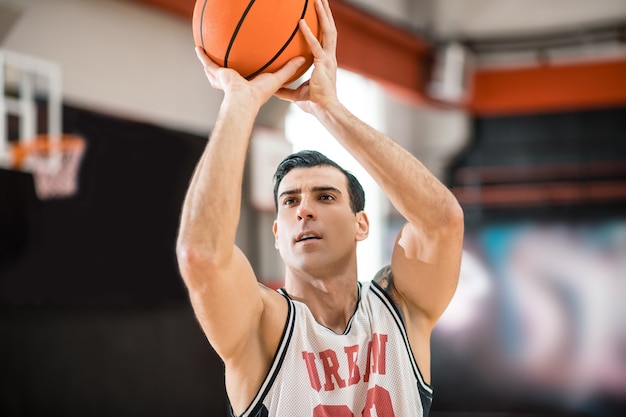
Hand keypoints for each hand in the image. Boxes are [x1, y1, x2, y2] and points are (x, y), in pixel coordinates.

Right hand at [194, 47, 305, 109]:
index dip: (246, 74)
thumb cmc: (260, 93)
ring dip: (209, 64)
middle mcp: (234, 83)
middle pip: (227, 75)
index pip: (246, 78)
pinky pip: (208, 63)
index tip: (248, 68)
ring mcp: (224, 79)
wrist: (244, 99)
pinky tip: (198, 48)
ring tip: (205, 53)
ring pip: (214, 71)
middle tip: (223, 62)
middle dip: (223, 71)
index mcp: (247, 85)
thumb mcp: (277, 78)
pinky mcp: (218, 75)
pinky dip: (202, 56)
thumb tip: (303, 59)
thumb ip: (289, 69)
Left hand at [274, 0, 338, 114]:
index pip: (325, 39)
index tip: (320, 14)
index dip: (324, 25)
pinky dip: (308, 33)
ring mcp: (329, 59)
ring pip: (328, 31)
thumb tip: (273, 90)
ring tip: (317, 0)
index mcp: (326, 62)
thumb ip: (286, 89)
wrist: (324, 110)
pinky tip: (301, 21)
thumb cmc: (314, 103)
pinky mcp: (323, 64)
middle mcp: (330, 57)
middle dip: (326, 14)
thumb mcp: (296, 94)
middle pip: (329, 30)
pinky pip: (315, 45)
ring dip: (323, 15)